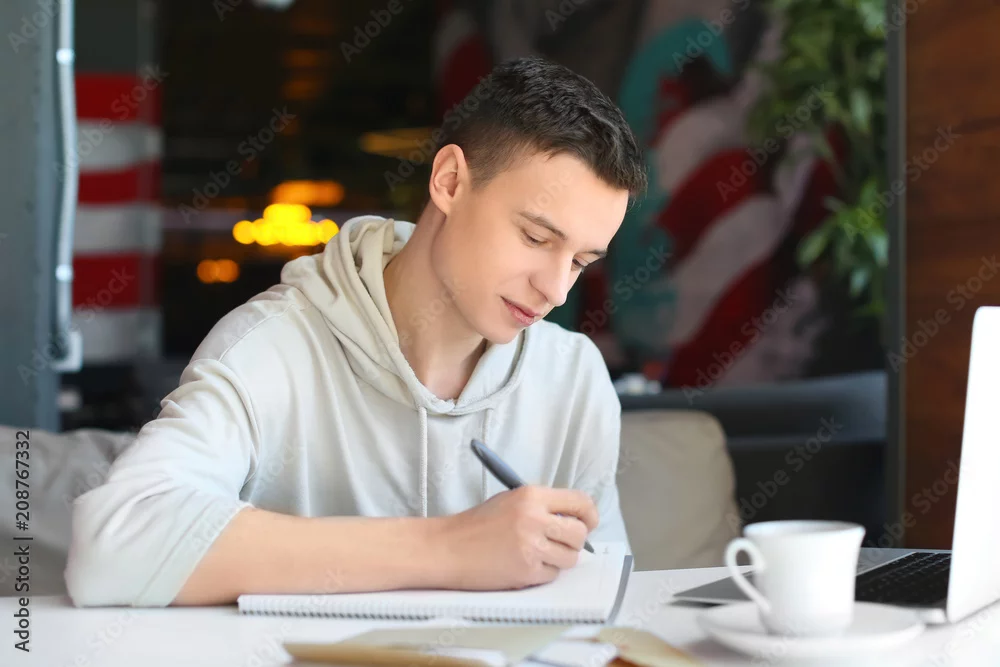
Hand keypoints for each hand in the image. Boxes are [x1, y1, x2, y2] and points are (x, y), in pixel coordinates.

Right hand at [434, 486, 598, 589]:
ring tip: (537, 554)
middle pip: (580, 533)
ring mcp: (531, 547)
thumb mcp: (510, 500)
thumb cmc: (476, 525)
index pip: (580, 502)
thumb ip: (542, 506)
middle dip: (575, 540)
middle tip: (561, 542)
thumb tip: (575, 518)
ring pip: (570, 557)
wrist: (447, 548)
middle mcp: (534, 519)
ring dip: (559, 559)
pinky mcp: (526, 571)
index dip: (589, 514)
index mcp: (531, 496)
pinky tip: (523, 564)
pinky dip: (542, 573)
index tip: (588, 522)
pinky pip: (552, 575)